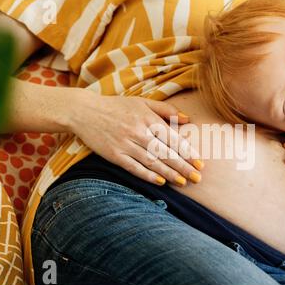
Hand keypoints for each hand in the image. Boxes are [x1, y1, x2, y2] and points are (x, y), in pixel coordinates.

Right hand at [69, 91, 203, 186]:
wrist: (84, 111)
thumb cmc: (117, 106)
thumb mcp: (142, 102)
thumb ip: (166, 110)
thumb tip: (188, 119)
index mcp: (147, 118)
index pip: (172, 138)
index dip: (187, 152)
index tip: (200, 163)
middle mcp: (138, 132)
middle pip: (165, 152)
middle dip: (183, 166)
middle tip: (197, 178)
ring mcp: (125, 144)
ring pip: (152, 161)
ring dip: (169, 173)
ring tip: (183, 182)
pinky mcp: (114, 155)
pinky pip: (134, 167)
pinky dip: (147, 175)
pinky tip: (160, 182)